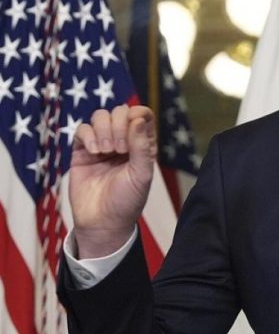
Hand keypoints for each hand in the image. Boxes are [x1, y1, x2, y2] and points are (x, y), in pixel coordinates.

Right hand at [69, 105, 156, 258]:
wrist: (102, 222)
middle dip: (119, 125)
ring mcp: (102, 144)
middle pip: (119, 112)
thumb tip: (138, 119)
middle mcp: (123, 141)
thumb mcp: (142, 174)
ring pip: (100, 116)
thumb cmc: (127, 200)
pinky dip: (88, 135)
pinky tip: (94, 151)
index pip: (142, 114)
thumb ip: (142, 147)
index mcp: (142, 144)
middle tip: (119, 150)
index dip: (137, 114)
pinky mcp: (82, 151)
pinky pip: (82, 130)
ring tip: (105, 151)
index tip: (134, 129)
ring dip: (103, 129)